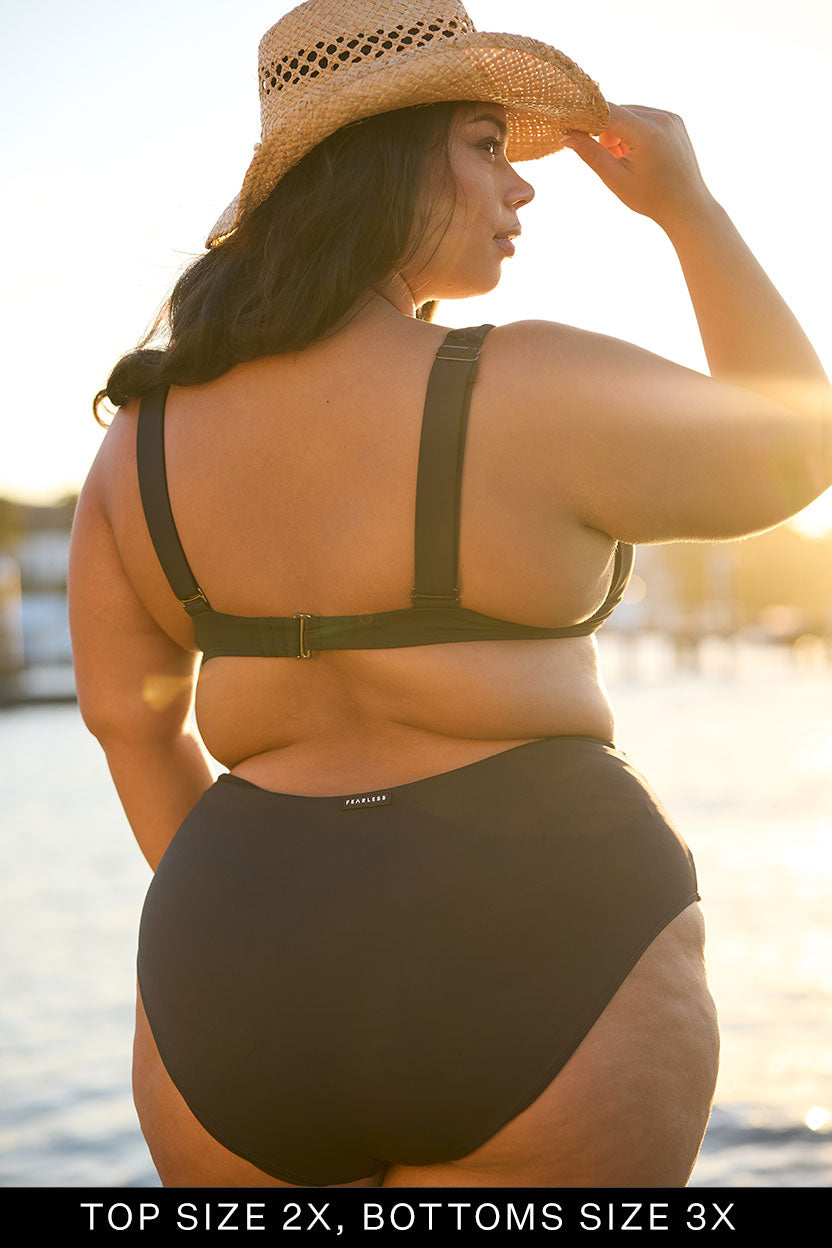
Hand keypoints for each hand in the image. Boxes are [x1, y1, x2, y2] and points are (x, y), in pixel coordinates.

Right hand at [562, 103, 715, 228]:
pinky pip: (645, 117)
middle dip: (607, 133)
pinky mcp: (674, 120)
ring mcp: (670, 117)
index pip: (607, 111)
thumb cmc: (650, 198)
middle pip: (618, 112)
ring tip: (629, 160)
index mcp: (646, 133)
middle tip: (613, 160)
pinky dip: (635, 131)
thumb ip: (590, 154)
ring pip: (630, 114)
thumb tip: (566, 136)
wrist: (686, 206)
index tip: (574, 130)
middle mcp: (661, 118)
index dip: (587, 118)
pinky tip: (641, 154)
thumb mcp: (615, 179)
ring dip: (621, 132)